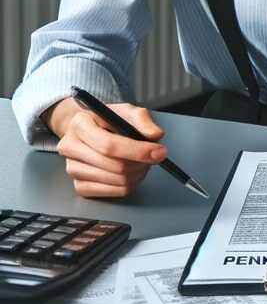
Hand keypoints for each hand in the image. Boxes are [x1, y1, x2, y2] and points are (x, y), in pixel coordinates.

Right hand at [45, 97, 166, 198]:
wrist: (89, 129)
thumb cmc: (108, 120)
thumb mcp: (126, 110)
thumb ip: (142, 120)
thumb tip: (155, 135)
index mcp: (80, 124)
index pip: (109, 145)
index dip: (137, 150)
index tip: (158, 151)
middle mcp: (70, 147)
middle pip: (114, 165)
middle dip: (141, 163)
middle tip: (155, 156)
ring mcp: (72, 169)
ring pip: (115, 181)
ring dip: (138, 174)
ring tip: (143, 162)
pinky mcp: (79, 186)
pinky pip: (111, 193)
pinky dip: (129, 185)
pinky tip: (133, 173)